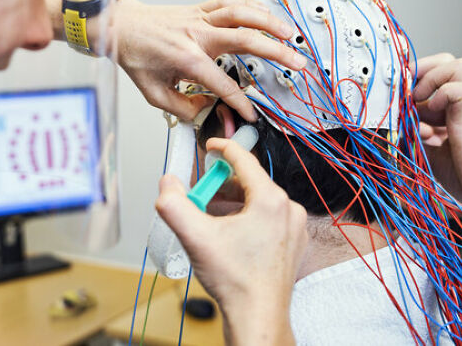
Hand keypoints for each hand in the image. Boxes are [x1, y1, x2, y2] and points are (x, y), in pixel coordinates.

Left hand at [112, 0, 306, 121]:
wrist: (121, 26)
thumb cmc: (136, 57)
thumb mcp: (155, 93)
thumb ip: (183, 108)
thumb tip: (209, 115)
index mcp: (187, 59)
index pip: (224, 84)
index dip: (240, 103)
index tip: (252, 116)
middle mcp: (198, 35)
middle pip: (245, 40)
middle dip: (275, 52)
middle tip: (297, 63)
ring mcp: (200, 17)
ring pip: (242, 14)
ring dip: (270, 22)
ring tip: (290, 35)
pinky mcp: (199, 7)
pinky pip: (230, 1)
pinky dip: (251, 5)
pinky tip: (267, 13)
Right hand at [156, 137, 306, 345]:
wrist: (258, 317)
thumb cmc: (236, 281)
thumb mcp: (195, 237)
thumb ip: (174, 205)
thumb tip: (167, 183)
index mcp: (271, 200)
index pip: (244, 160)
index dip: (223, 148)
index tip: (211, 146)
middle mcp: (288, 210)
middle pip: (249, 183)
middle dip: (221, 186)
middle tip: (200, 198)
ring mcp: (294, 228)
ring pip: (258, 201)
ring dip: (233, 204)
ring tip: (211, 220)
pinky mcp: (293, 243)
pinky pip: (268, 219)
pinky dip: (247, 219)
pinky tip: (230, 236)